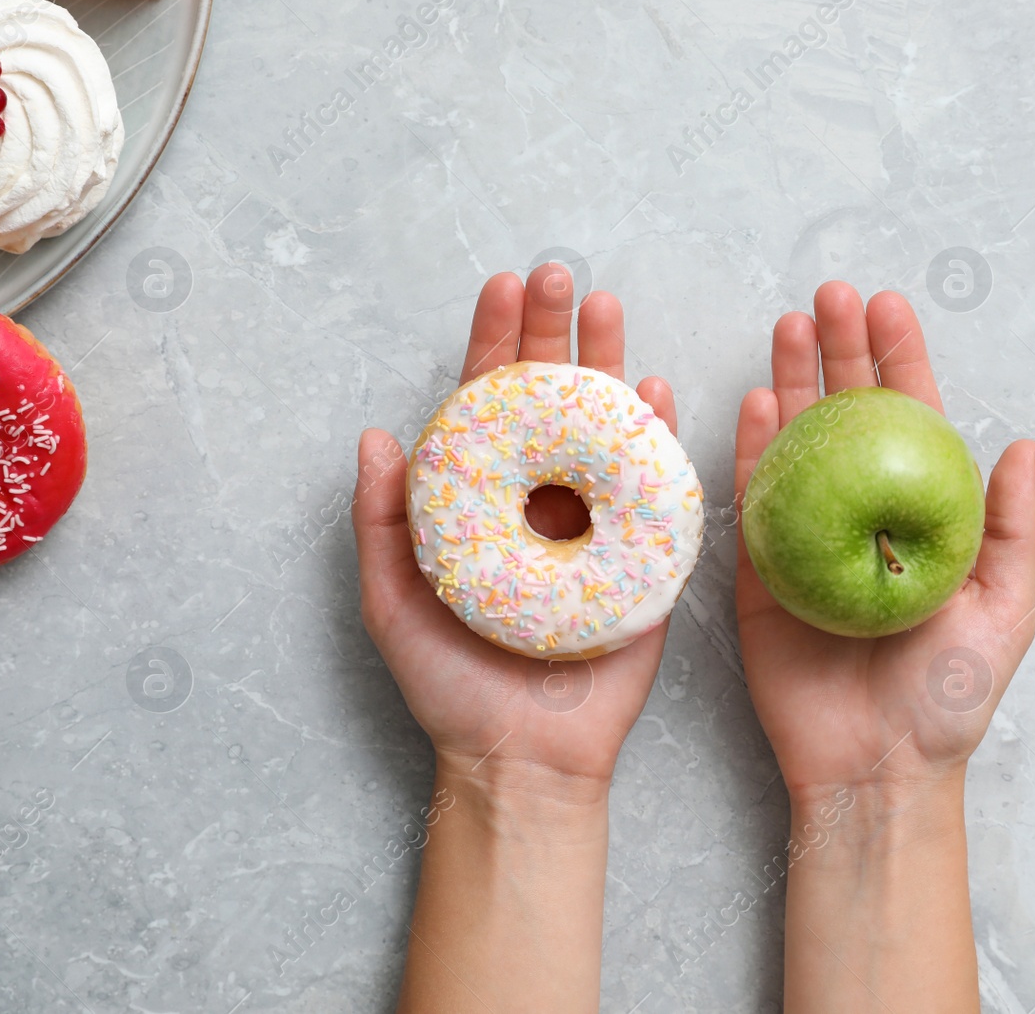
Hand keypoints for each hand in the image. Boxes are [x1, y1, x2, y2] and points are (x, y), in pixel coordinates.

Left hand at [353, 263, 678, 792]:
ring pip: (605, 427)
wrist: (523, 758)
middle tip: (560, 277)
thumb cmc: (451, 687)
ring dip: (610, 365)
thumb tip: (375, 435)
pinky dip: (659, 435)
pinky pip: (655, 484)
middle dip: (555, 332)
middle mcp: (541, 500)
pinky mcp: (643, 556)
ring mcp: (596, 523)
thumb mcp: (392, 602)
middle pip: (551, 398)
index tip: (501, 287)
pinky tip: (656, 391)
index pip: (490, 404)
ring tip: (609, 309)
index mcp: (484, 502)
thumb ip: (380, 522)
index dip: (495, 343)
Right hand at [734, 281, 1034, 800]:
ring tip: (787, 324)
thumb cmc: (949, 697)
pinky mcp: (762, 572)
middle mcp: (866, 515)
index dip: (901, 360)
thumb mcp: (1004, 610)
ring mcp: (809, 539)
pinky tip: (755, 400)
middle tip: (828, 297)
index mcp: (925, 518)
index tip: (887, 306)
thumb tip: (1025, 444)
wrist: (874, 770)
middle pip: (851, 417)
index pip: (912, 422)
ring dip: (791, 382)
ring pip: (799, 444)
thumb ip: (1011, 528)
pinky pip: (754, 500)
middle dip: (840, 352)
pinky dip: (753, 449)